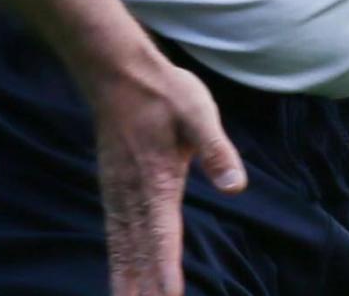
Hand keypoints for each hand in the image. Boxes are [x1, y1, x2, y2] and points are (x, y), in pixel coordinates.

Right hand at [90, 54, 246, 295]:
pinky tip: (120, 271)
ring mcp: (118, 192)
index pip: (164, 238)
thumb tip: (236, 186)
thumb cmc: (164, 92)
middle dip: (142, 287)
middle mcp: (133, 195)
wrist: (117, 73)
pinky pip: (113, 232)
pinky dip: (117, 257)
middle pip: (138, 252)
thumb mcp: (199, 113)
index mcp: (157, 182)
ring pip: (121, 246)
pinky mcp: (112, 187)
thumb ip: (216, 151)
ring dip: (126, 278)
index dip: (166, 273)